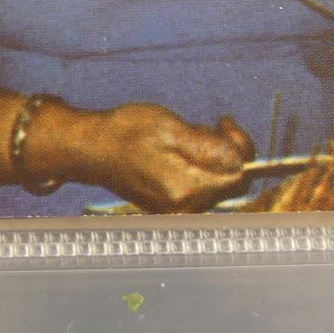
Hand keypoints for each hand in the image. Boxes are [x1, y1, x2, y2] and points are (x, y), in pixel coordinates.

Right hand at [80, 103, 255, 213]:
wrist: (92, 149)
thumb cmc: (127, 133)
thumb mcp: (171, 128)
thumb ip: (210, 148)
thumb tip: (241, 159)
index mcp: (186, 188)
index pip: (238, 175)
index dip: (241, 147)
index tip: (225, 123)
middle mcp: (184, 207)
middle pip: (231, 183)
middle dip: (228, 151)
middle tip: (208, 126)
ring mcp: (177, 209)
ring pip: (217, 184)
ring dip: (213, 158)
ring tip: (188, 136)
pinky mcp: (171, 205)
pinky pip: (201, 187)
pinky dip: (200, 166)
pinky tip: (182, 150)